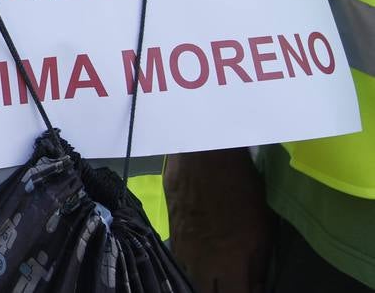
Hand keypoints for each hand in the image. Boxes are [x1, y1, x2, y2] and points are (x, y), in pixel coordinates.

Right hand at [165, 150, 271, 292]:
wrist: (204, 156)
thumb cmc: (242, 187)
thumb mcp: (263, 226)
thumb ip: (259, 262)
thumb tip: (257, 285)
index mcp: (235, 262)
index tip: (251, 288)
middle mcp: (207, 263)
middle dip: (223, 290)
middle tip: (233, 282)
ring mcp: (186, 251)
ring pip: (193, 281)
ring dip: (206, 284)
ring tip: (216, 278)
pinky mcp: (173, 237)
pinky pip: (181, 264)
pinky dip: (191, 269)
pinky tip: (200, 264)